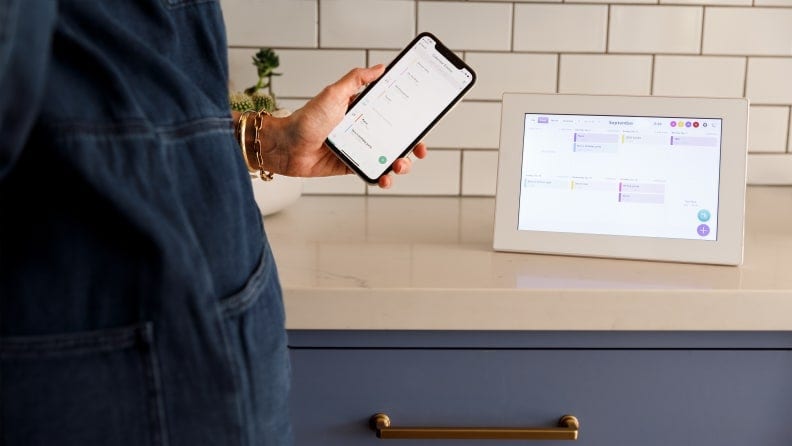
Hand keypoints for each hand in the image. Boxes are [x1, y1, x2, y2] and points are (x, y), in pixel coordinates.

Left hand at [257, 65, 426, 188]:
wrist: (286, 147)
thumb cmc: (305, 119)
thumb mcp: (333, 94)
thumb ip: (356, 79)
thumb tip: (379, 68)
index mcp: (361, 111)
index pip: (392, 113)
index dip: (409, 120)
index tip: (422, 125)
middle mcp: (362, 129)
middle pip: (396, 138)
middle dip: (411, 146)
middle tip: (417, 151)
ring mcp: (358, 149)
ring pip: (387, 157)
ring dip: (399, 164)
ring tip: (398, 166)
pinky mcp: (351, 166)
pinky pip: (371, 172)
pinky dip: (382, 177)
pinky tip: (384, 178)